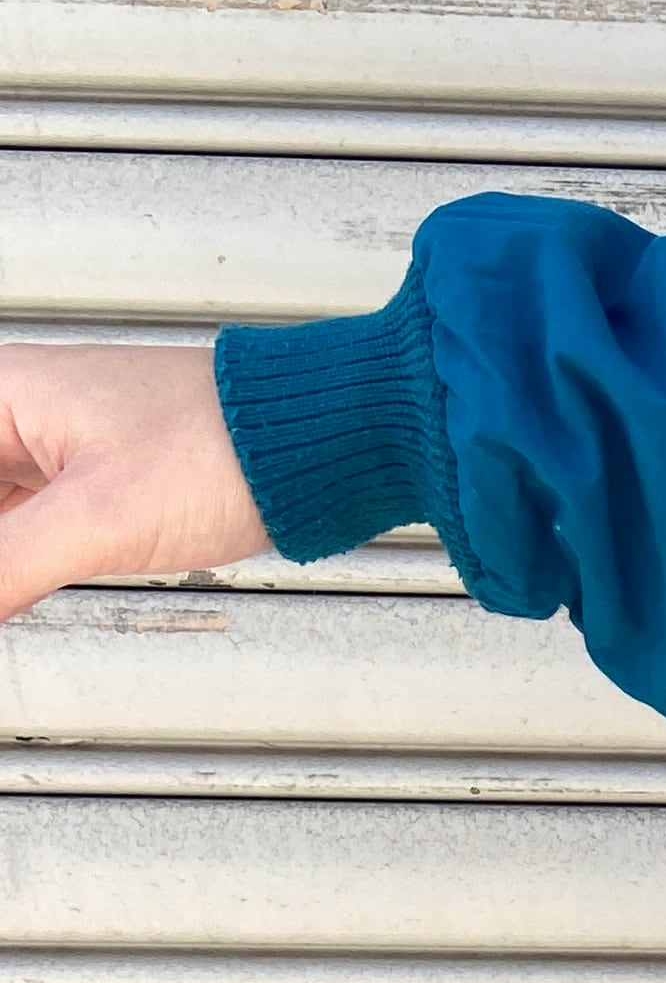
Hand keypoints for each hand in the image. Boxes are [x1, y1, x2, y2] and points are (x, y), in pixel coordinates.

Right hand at [0, 344, 271, 624]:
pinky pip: (24, 518)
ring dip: (4, 555)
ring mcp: (56, 446)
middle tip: (8, 586)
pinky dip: (13, 556)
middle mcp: (18, 411)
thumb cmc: (225, 448)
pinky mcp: (95, 481)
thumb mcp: (97, 521)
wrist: (316, 443)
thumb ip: (5, 566)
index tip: (2, 572)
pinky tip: (14, 588)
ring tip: (15, 588)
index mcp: (0, 393)